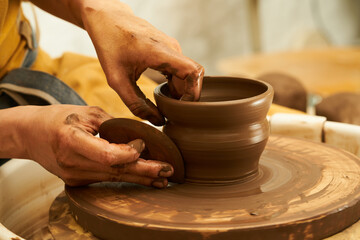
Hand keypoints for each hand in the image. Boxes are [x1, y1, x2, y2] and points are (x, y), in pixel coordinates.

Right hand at [18, 105, 172, 186]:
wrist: (30, 134)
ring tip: (162, 179)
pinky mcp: (77, 181)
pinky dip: (126, 177)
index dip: (129, 152)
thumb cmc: (59, 117)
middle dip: (144, 171)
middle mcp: (72, 162)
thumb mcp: (87, 113)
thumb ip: (114, 124)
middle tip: (167, 170)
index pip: (107, 154)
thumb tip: (141, 135)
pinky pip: (106, 179)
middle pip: (115, 171)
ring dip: (140, 178)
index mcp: (71, 140)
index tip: (144, 143)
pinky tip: (143, 178)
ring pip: (114, 178)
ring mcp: (74, 175)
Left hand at [80, 0, 203, 124]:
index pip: (194, 72)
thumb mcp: (117, 80)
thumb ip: (136, 103)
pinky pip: (180, 69)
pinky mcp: (169, 49)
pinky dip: (176, 83)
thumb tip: (157, 121)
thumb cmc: (110, 45)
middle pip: (193, 76)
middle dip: (186, 96)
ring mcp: (172, 47)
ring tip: (165, 104)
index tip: (182, 107)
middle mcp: (171, 47)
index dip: (194, 93)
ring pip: (187, 74)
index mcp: (160, 52)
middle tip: (172, 111)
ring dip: (180, 91)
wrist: (107, 18)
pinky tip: (163, 92)